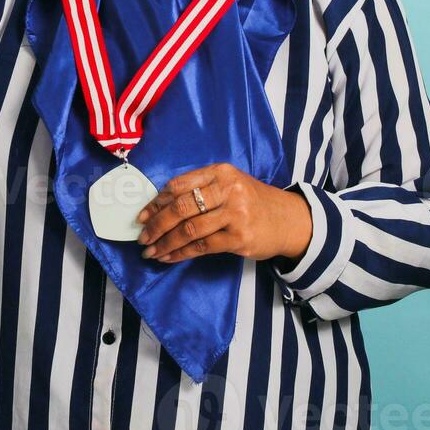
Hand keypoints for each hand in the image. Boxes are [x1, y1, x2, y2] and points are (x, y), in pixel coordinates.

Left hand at [135, 163, 311, 264]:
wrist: (288, 219)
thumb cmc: (251, 201)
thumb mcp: (228, 184)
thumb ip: (199, 190)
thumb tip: (158, 207)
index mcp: (220, 172)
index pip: (179, 185)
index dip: (156, 202)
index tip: (141, 216)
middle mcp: (227, 190)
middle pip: (181, 208)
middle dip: (156, 225)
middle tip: (142, 237)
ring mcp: (235, 214)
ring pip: (189, 229)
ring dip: (165, 243)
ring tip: (151, 251)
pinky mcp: (239, 238)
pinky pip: (202, 247)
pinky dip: (181, 253)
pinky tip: (169, 257)